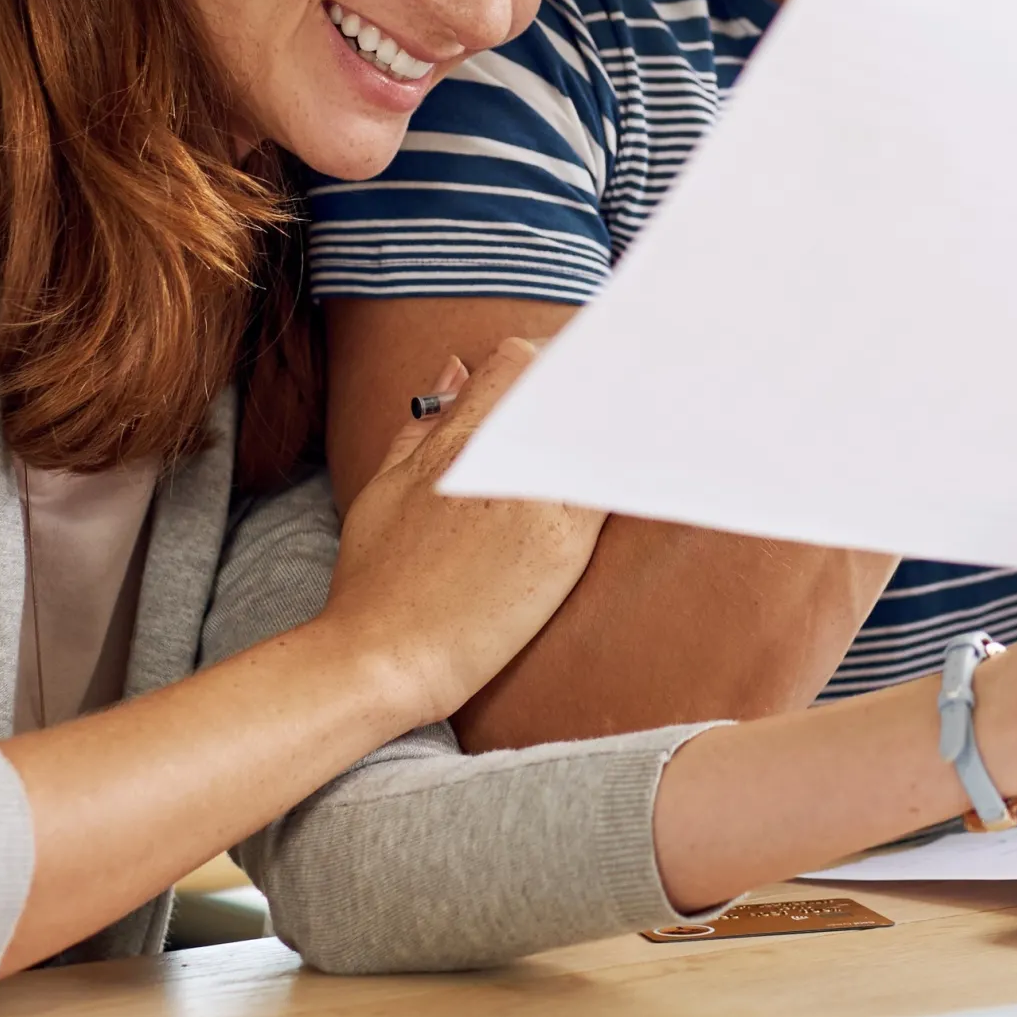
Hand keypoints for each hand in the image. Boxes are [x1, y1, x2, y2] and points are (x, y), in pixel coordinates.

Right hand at [309, 340, 606, 725]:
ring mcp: (535, 497)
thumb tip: (456, 369)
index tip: (570, 378)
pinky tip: (640, 468)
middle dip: (593, 388)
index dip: (550, 363)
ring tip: (637, 430)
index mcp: (452, 439)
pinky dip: (624, 470)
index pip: (518, 362)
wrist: (384, 653)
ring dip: (616, 424)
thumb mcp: (385, 485)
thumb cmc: (375, 580)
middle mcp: (497, 457)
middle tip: (616, 396)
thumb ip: (422, 425)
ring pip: (597, 430)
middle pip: (568, 387)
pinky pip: (611, 485)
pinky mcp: (565, 543)